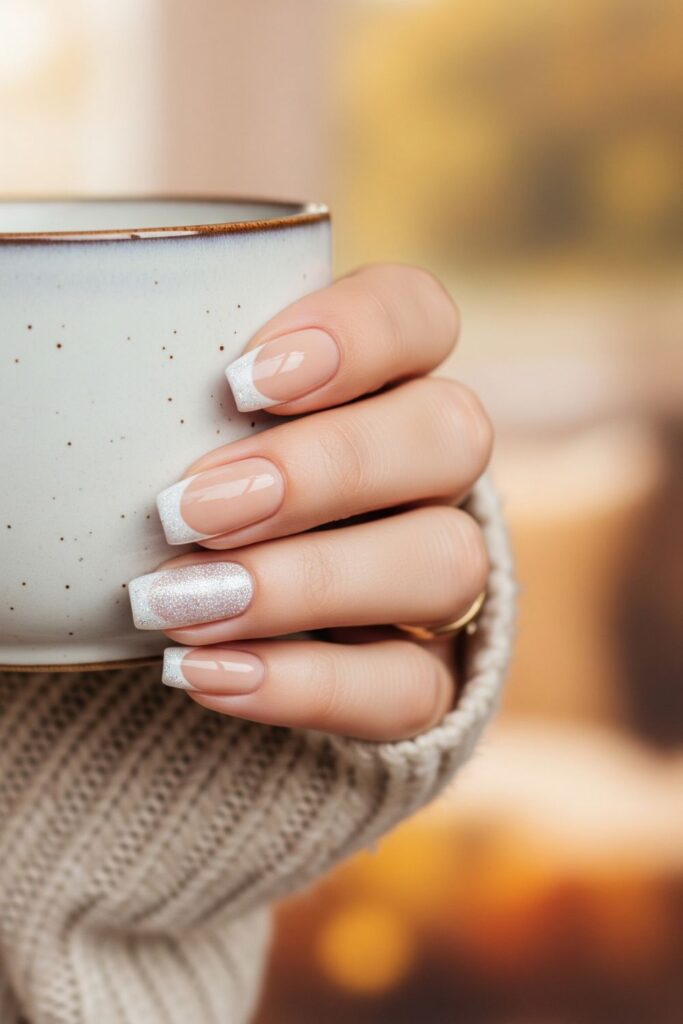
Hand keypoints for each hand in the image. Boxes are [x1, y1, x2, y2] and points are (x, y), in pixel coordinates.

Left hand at [128, 264, 492, 740]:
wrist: (161, 622)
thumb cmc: (135, 490)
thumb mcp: (125, 420)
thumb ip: (113, 377)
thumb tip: (17, 300)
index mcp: (372, 375)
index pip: (421, 315)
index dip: (363, 333)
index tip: (241, 380)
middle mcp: (424, 467)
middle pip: (451, 433)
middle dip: (325, 468)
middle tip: (188, 509)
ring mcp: (433, 571)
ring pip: (450, 563)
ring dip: (313, 582)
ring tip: (179, 605)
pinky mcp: (420, 676)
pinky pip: (415, 689)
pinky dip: (313, 686)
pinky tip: (206, 675)